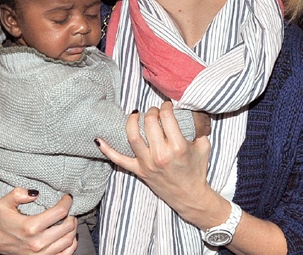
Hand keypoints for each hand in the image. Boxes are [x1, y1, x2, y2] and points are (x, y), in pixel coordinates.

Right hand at [0, 189, 76, 254]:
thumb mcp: (4, 203)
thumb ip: (18, 194)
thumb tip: (36, 193)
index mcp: (30, 227)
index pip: (60, 212)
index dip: (67, 202)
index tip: (67, 197)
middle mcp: (37, 243)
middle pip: (68, 227)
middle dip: (71, 215)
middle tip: (69, 209)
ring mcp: (41, 254)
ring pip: (69, 240)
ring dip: (72, 228)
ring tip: (69, 220)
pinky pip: (66, 254)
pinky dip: (71, 244)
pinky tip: (68, 235)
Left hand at [96, 101, 219, 225]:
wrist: (190, 196)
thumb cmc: (197, 170)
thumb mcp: (203, 146)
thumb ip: (198, 127)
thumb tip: (191, 109)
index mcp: (178, 147)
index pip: (166, 117)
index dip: (165, 107)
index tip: (167, 106)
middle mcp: (161, 155)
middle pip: (149, 123)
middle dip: (151, 111)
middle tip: (154, 111)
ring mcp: (148, 163)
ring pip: (132, 136)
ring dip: (132, 121)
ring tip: (136, 115)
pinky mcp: (139, 171)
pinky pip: (119, 159)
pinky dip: (107, 150)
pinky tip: (99, 139)